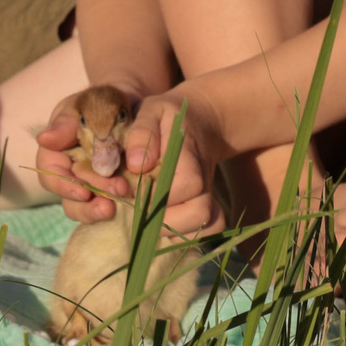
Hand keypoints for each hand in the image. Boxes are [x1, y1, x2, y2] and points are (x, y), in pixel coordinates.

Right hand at [30, 81, 141, 219]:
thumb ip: (66, 122)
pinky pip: (105, 205)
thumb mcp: (84, 104)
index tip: (83, 191)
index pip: (49, 173)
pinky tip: (130, 206)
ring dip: (97, 210)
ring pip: (83, 207)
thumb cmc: (101, 101)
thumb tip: (44, 139)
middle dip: (94, 194)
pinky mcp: (107, 191)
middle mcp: (67, 172)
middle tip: (120, 190)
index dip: (63, 185)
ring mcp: (87, 184)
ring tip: (116, 209)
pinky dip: (116, 208)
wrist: (130, 105)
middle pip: (71, 193)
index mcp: (54, 151)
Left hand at [118, 89, 232, 236]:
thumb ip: (143, 134)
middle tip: (140, 208)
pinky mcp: (208, 206)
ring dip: (174, 229)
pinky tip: (166, 221)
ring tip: (150, 216)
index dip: (159, 193)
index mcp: (189, 154)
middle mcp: (204, 179)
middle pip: (199, 212)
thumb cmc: (168, 116)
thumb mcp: (151, 111)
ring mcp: (209, 195)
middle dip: (165, 217)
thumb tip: (137, 165)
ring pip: (205, 226)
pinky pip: (209, 230)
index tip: (136, 188)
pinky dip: (188, 234)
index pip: (188, 183)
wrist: (200, 120)